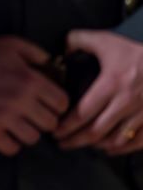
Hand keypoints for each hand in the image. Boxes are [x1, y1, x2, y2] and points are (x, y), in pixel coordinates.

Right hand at [0, 36, 67, 155]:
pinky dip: (10, 143)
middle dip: (43, 119)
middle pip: (50, 124)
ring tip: (19, 124)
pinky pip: (11, 148)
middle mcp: (21, 100)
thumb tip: (53, 66)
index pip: (62, 104)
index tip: (46, 103)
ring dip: (27, 132)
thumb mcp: (10, 44)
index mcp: (30, 80)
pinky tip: (5, 133)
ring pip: (33, 138)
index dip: (56, 104)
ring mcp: (4, 116)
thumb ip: (37, 53)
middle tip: (32, 114)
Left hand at [55, 30, 142, 153]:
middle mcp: (126, 103)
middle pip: (96, 131)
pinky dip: (122, 148)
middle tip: (62, 143)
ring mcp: (142, 114)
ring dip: (96, 145)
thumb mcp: (106, 40)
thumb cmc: (137, 52)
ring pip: (116, 139)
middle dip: (75, 140)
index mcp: (111, 85)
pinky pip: (138, 141)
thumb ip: (79, 40)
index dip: (66, 126)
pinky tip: (109, 149)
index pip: (83, 113)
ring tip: (82, 145)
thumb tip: (62, 50)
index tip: (54, 132)